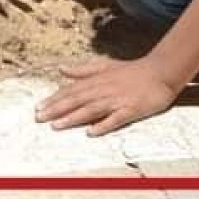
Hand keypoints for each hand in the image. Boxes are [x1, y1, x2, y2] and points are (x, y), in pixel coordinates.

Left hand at [35, 57, 180, 136]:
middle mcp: (103, 89)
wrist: (160, 72)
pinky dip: (103, 125)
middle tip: (39, 118)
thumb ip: (83, 70)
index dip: (54, 99)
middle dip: (56, 109)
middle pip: (76, 100)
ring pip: (91, 109)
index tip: (38, 107)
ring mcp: (117, 100)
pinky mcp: (131, 109)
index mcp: (96, 80)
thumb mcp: (104, 65)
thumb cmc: (131, 70)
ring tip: (57, 125)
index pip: (71, 90)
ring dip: (73, 118)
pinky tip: (91, 133)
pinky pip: (116, 119)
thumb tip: (62, 69)